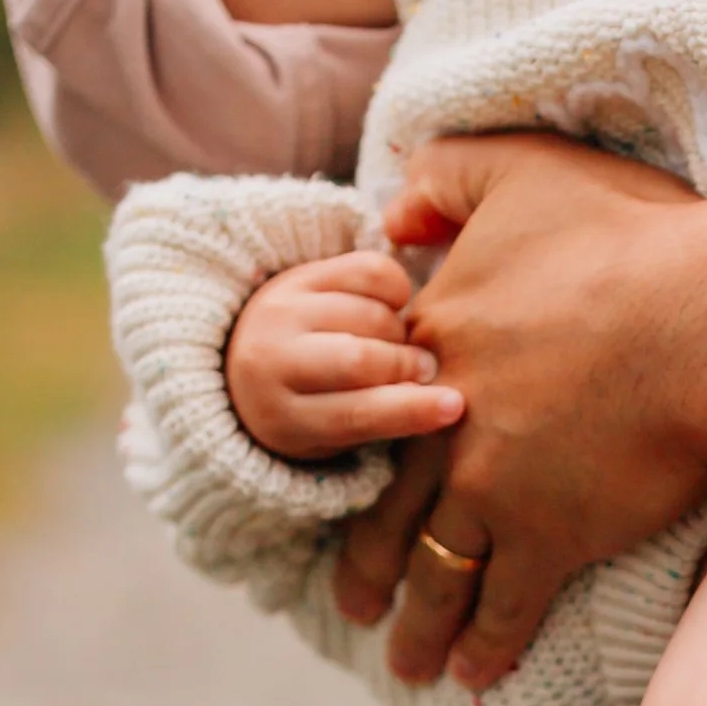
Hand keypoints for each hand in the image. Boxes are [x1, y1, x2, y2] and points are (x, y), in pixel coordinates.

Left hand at [224, 251, 463, 460]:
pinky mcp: (301, 274)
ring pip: (367, 314)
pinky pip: (369, 271)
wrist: (252, 361)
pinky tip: (391, 307)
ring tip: (395, 343)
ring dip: (397, 330)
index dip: (410, 410)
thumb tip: (448, 401)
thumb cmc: (313, 408)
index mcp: (281, 416)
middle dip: (406, 364)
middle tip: (424, 369)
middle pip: (360, 358)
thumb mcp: (335, 434)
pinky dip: (395, 289)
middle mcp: (270, 360)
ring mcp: (282, 311)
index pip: (354, 414)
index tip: (455, 405)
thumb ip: (382, 419)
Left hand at [333, 137, 706, 693]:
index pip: (377, 414)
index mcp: (435, 345)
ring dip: (421, 626)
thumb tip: (392, 207)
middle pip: (391, 514)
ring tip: (412, 664)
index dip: (362, 456)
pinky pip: (505, 606)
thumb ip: (446, 176)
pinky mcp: (551, 536)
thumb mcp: (520, 170)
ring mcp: (493, 491)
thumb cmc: (630, 238)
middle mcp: (445, 429)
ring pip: (437, 575)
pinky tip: (478, 674)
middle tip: (355, 604)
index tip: (353, 490)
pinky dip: (488, 645)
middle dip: (370, 568)